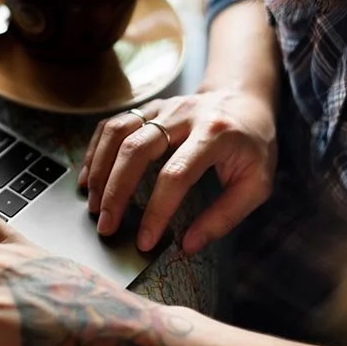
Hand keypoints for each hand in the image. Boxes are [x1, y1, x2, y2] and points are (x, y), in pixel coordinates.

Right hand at [79, 90, 276, 253]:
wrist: (244, 100)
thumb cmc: (252, 146)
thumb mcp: (257, 184)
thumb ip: (225, 216)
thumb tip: (188, 245)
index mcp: (215, 134)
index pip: (175, 175)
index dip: (156, 210)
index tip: (144, 240)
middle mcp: (183, 115)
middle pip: (136, 149)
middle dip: (116, 191)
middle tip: (105, 225)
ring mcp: (161, 107)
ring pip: (118, 132)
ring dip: (100, 170)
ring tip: (93, 204)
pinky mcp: (147, 107)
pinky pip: (111, 124)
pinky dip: (95, 151)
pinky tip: (89, 177)